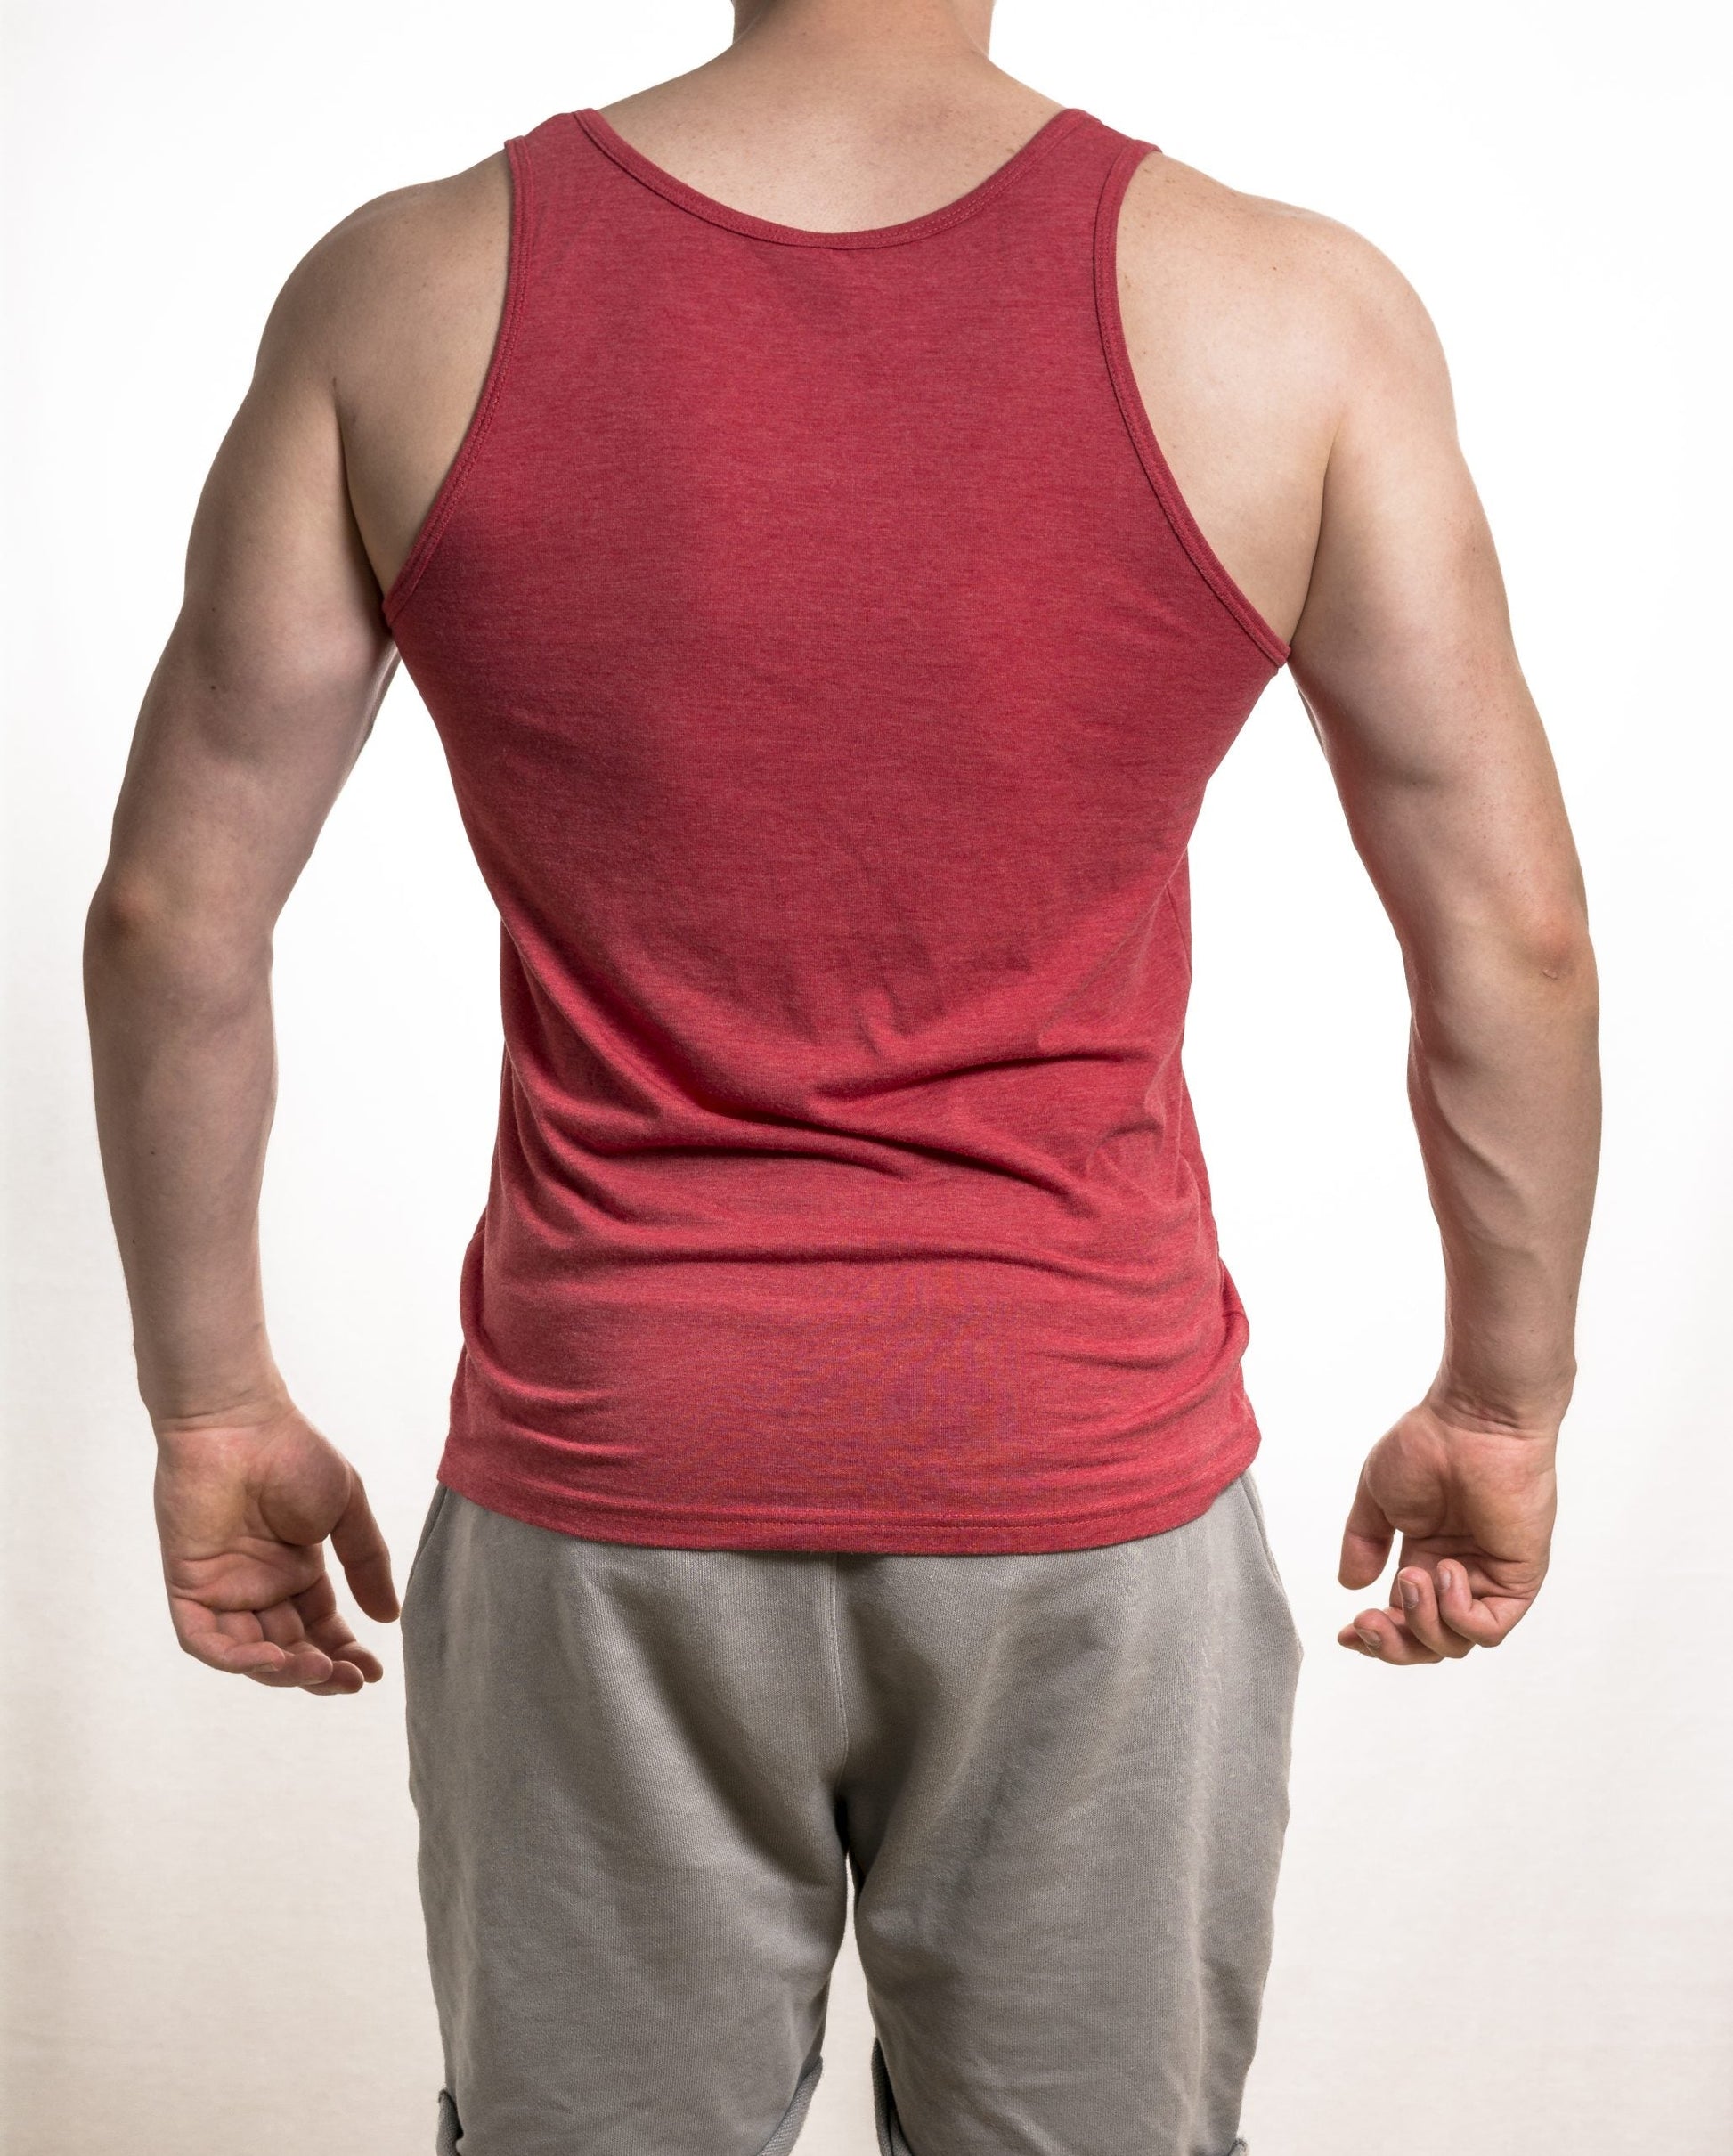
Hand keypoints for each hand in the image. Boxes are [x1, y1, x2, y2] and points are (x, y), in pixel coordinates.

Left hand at [153, 1398, 399, 1693]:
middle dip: (320, 1672)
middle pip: (288, 1650)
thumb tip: (389, 1617)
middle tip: (351, 1680)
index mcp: (295, 1570)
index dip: (345, 1655)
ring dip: (283, 1671)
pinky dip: (236, 1659)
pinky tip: (274, 1658)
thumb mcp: (346, 1509)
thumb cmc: (294, 1453)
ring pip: (248, 1654)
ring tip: (320, 1669)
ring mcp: (222, 1589)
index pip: (319, 1628)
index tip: (374, 1672)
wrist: (240, 1423)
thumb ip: (366, 1561)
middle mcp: (258, 1587)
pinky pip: (205, 1640)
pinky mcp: (189, 1585)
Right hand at [1337, 1396, 1557, 1663]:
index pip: (1403, 1617)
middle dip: (1394, 1644)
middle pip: (1430, 1642)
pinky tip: (1444, 1571)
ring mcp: (1490, 1577)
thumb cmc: (1428, 1445)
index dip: (1375, 1635)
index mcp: (1427, 1556)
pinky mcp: (1518, 1577)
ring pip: (1457, 1643)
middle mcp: (1460, 1573)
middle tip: (1366, 1624)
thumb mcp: (1379, 1499)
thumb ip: (1364, 1542)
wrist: (1473, 1421)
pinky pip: (1490, 1628)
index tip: (1345, 1632)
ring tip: (1412, 1577)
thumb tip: (1351, 1585)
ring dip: (1423, 1623)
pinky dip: (1459, 1614)